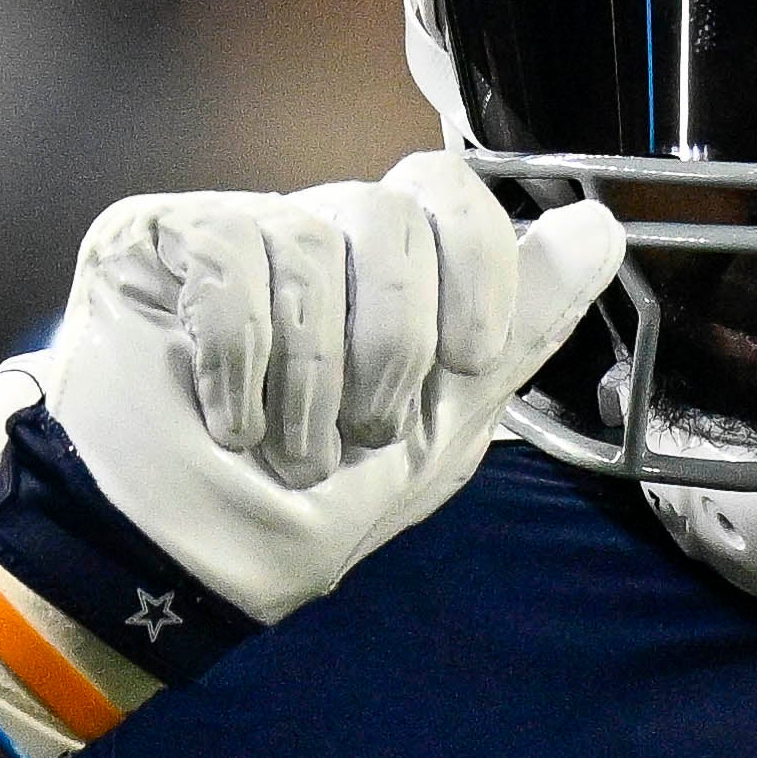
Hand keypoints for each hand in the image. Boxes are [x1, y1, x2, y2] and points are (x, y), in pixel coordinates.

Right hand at [39, 150, 620, 621]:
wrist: (189, 567)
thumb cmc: (307, 511)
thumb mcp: (441, 429)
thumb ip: (519, 328)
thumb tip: (601, 229)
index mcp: (389, 273)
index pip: (450, 191)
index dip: (476, 268)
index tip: (468, 361)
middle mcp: (316, 235)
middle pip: (389, 211)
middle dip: (394, 341)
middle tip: (365, 430)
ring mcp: (236, 231)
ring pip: (307, 240)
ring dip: (310, 377)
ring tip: (286, 448)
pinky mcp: (155, 240)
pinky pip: (228, 254)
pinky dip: (237, 358)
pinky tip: (225, 419)